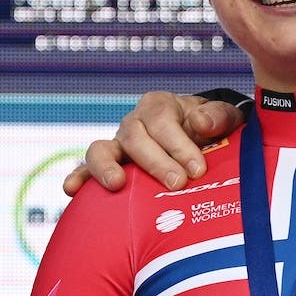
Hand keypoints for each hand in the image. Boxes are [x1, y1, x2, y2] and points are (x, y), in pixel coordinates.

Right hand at [60, 91, 242, 194]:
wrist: (198, 143)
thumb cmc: (210, 131)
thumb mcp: (223, 118)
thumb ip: (217, 117)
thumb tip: (200, 124)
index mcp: (159, 105)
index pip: (162, 121)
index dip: (178, 145)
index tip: (198, 170)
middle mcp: (133, 123)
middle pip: (134, 137)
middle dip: (155, 162)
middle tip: (177, 184)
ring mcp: (116, 146)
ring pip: (100, 150)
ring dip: (106, 167)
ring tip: (117, 184)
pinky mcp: (107, 168)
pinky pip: (85, 170)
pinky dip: (78, 178)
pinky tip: (72, 190)